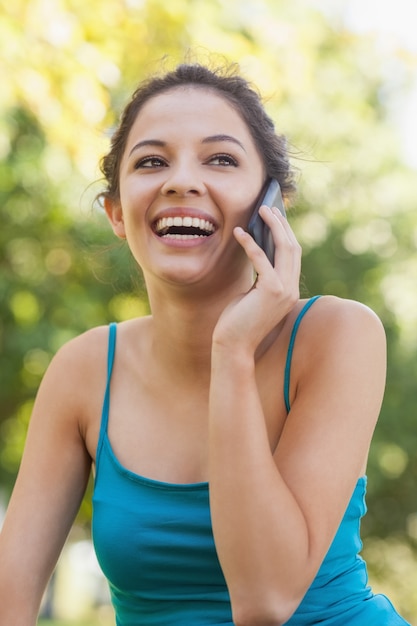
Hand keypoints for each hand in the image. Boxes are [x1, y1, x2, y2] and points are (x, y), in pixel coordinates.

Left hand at [213, 204, 301, 352]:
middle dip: (281, 225)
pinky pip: (262, 258)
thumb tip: (257, 247)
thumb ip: (260, 275)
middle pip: (293, 248)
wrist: (233, 346)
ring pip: (284, 248)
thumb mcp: (253, 293)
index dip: (286, 234)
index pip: (293, 256)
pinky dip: (251, 243)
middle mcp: (291, 289)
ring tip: (260, 211)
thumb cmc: (238, 321)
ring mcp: (284, 290)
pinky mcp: (270, 291)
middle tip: (268, 208)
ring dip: (272, 227)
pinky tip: (239, 233)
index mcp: (289, 290)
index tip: (277, 217)